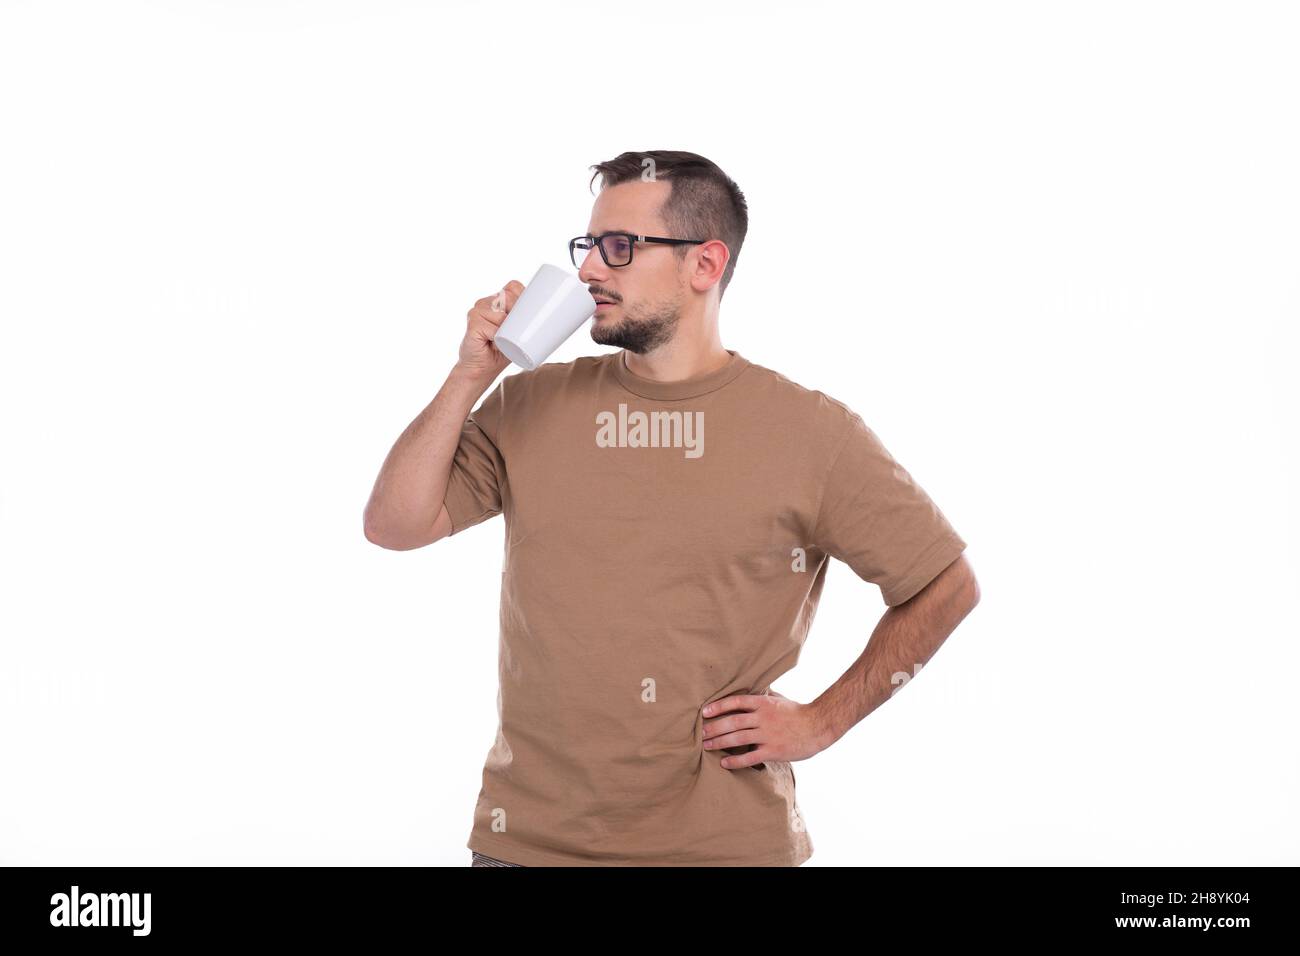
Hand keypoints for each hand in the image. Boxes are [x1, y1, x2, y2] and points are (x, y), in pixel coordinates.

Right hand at [456, 280, 523, 380]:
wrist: (481, 370)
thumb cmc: (502, 351)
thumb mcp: (518, 335)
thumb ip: (528, 323)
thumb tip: (556, 317)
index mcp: (496, 301)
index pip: (513, 287)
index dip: (522, 296)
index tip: (528, 313)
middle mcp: (485, 303)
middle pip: (508, 296)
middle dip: (517, 314)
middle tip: (514, 332)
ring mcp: (477, 311)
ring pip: (501, 314)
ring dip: (506, 330)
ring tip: (501, 340)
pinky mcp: (472, 323)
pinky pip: (493, 328)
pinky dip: (497, 338)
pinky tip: (493, 343)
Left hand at [700, 689, 829, 769]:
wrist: (818, 726)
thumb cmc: (797, 712)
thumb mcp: (779, 699)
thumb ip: (763, 696)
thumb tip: (750, 688)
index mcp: (763, 703)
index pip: (736, 702)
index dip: (719, 706)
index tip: (704, 711)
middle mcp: (763, 718)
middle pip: (732, 721)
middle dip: (714, 727)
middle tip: (700, 732)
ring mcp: (768, 735)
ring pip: (738, 738)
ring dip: (719, 742)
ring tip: (706, 746)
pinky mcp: (773, 751)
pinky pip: (750, 757)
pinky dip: (735, 761)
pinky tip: (724, 763)